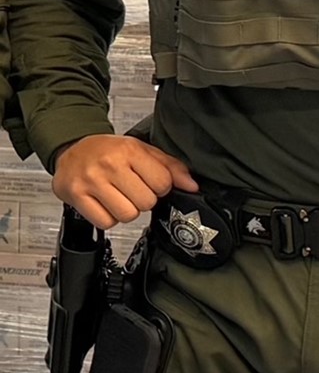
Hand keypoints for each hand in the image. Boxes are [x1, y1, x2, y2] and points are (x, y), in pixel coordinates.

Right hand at [52, 134, 198, 230]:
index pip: (162, 182)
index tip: (150, 183)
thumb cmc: (107, 152)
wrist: (72, 150)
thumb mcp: (141, 151)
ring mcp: (91, 181)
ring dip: (126, 211)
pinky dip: (108, 218)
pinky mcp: (77, 196)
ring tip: (118, 197)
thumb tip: (191, 185)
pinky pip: (106, 222)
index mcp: (129, 150)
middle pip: (146, 203)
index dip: (160, 188)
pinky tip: (104, 203)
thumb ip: (170, 167)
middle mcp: (110, 164)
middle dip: (142, 200)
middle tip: (131, 189)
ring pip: (127, 215)